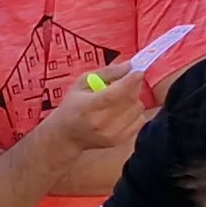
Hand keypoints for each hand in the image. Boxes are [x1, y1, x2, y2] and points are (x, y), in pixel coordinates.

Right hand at [33, 58, 158, 160]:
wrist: (66, 136)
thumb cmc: (73, 106)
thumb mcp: (82, 83)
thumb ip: (106, 72)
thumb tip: (129, 66)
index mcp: (87, 107)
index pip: (113, 95)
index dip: (129, 81)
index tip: (138, 71)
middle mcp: (100, 123)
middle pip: (129, 100)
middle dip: (133, 86)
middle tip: (128, 80)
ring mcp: (111, 134)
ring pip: (137, 109)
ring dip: (134, 99)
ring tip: (121, 98)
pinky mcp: (119, 141)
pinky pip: (140, 120)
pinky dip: (135, 112)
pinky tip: (123, 110)